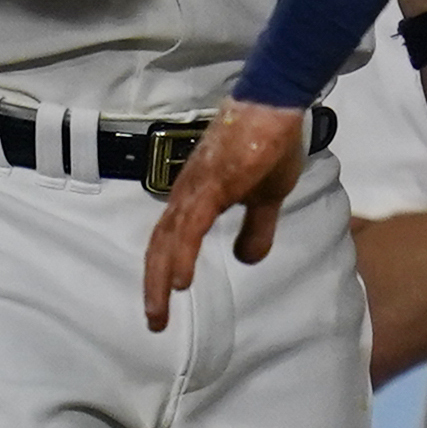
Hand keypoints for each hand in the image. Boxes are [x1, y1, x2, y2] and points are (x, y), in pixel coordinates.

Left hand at [141, 101, 307, 330]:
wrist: (274, 106)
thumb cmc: (270, 145)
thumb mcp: (268, 197)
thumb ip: (256, 228)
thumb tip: (247, 260)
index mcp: (195, 198)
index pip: (169, 241)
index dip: (162, 272)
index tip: (163, 305)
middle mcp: (186, 196)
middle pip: (159, 247)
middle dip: (153, 287)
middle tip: (155, 321)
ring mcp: (195, 191)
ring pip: (167, 243)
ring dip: (159, 280)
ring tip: (158, 313)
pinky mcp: (211, 187)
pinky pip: (190, 229)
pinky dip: (181, 257)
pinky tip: (181, 281)